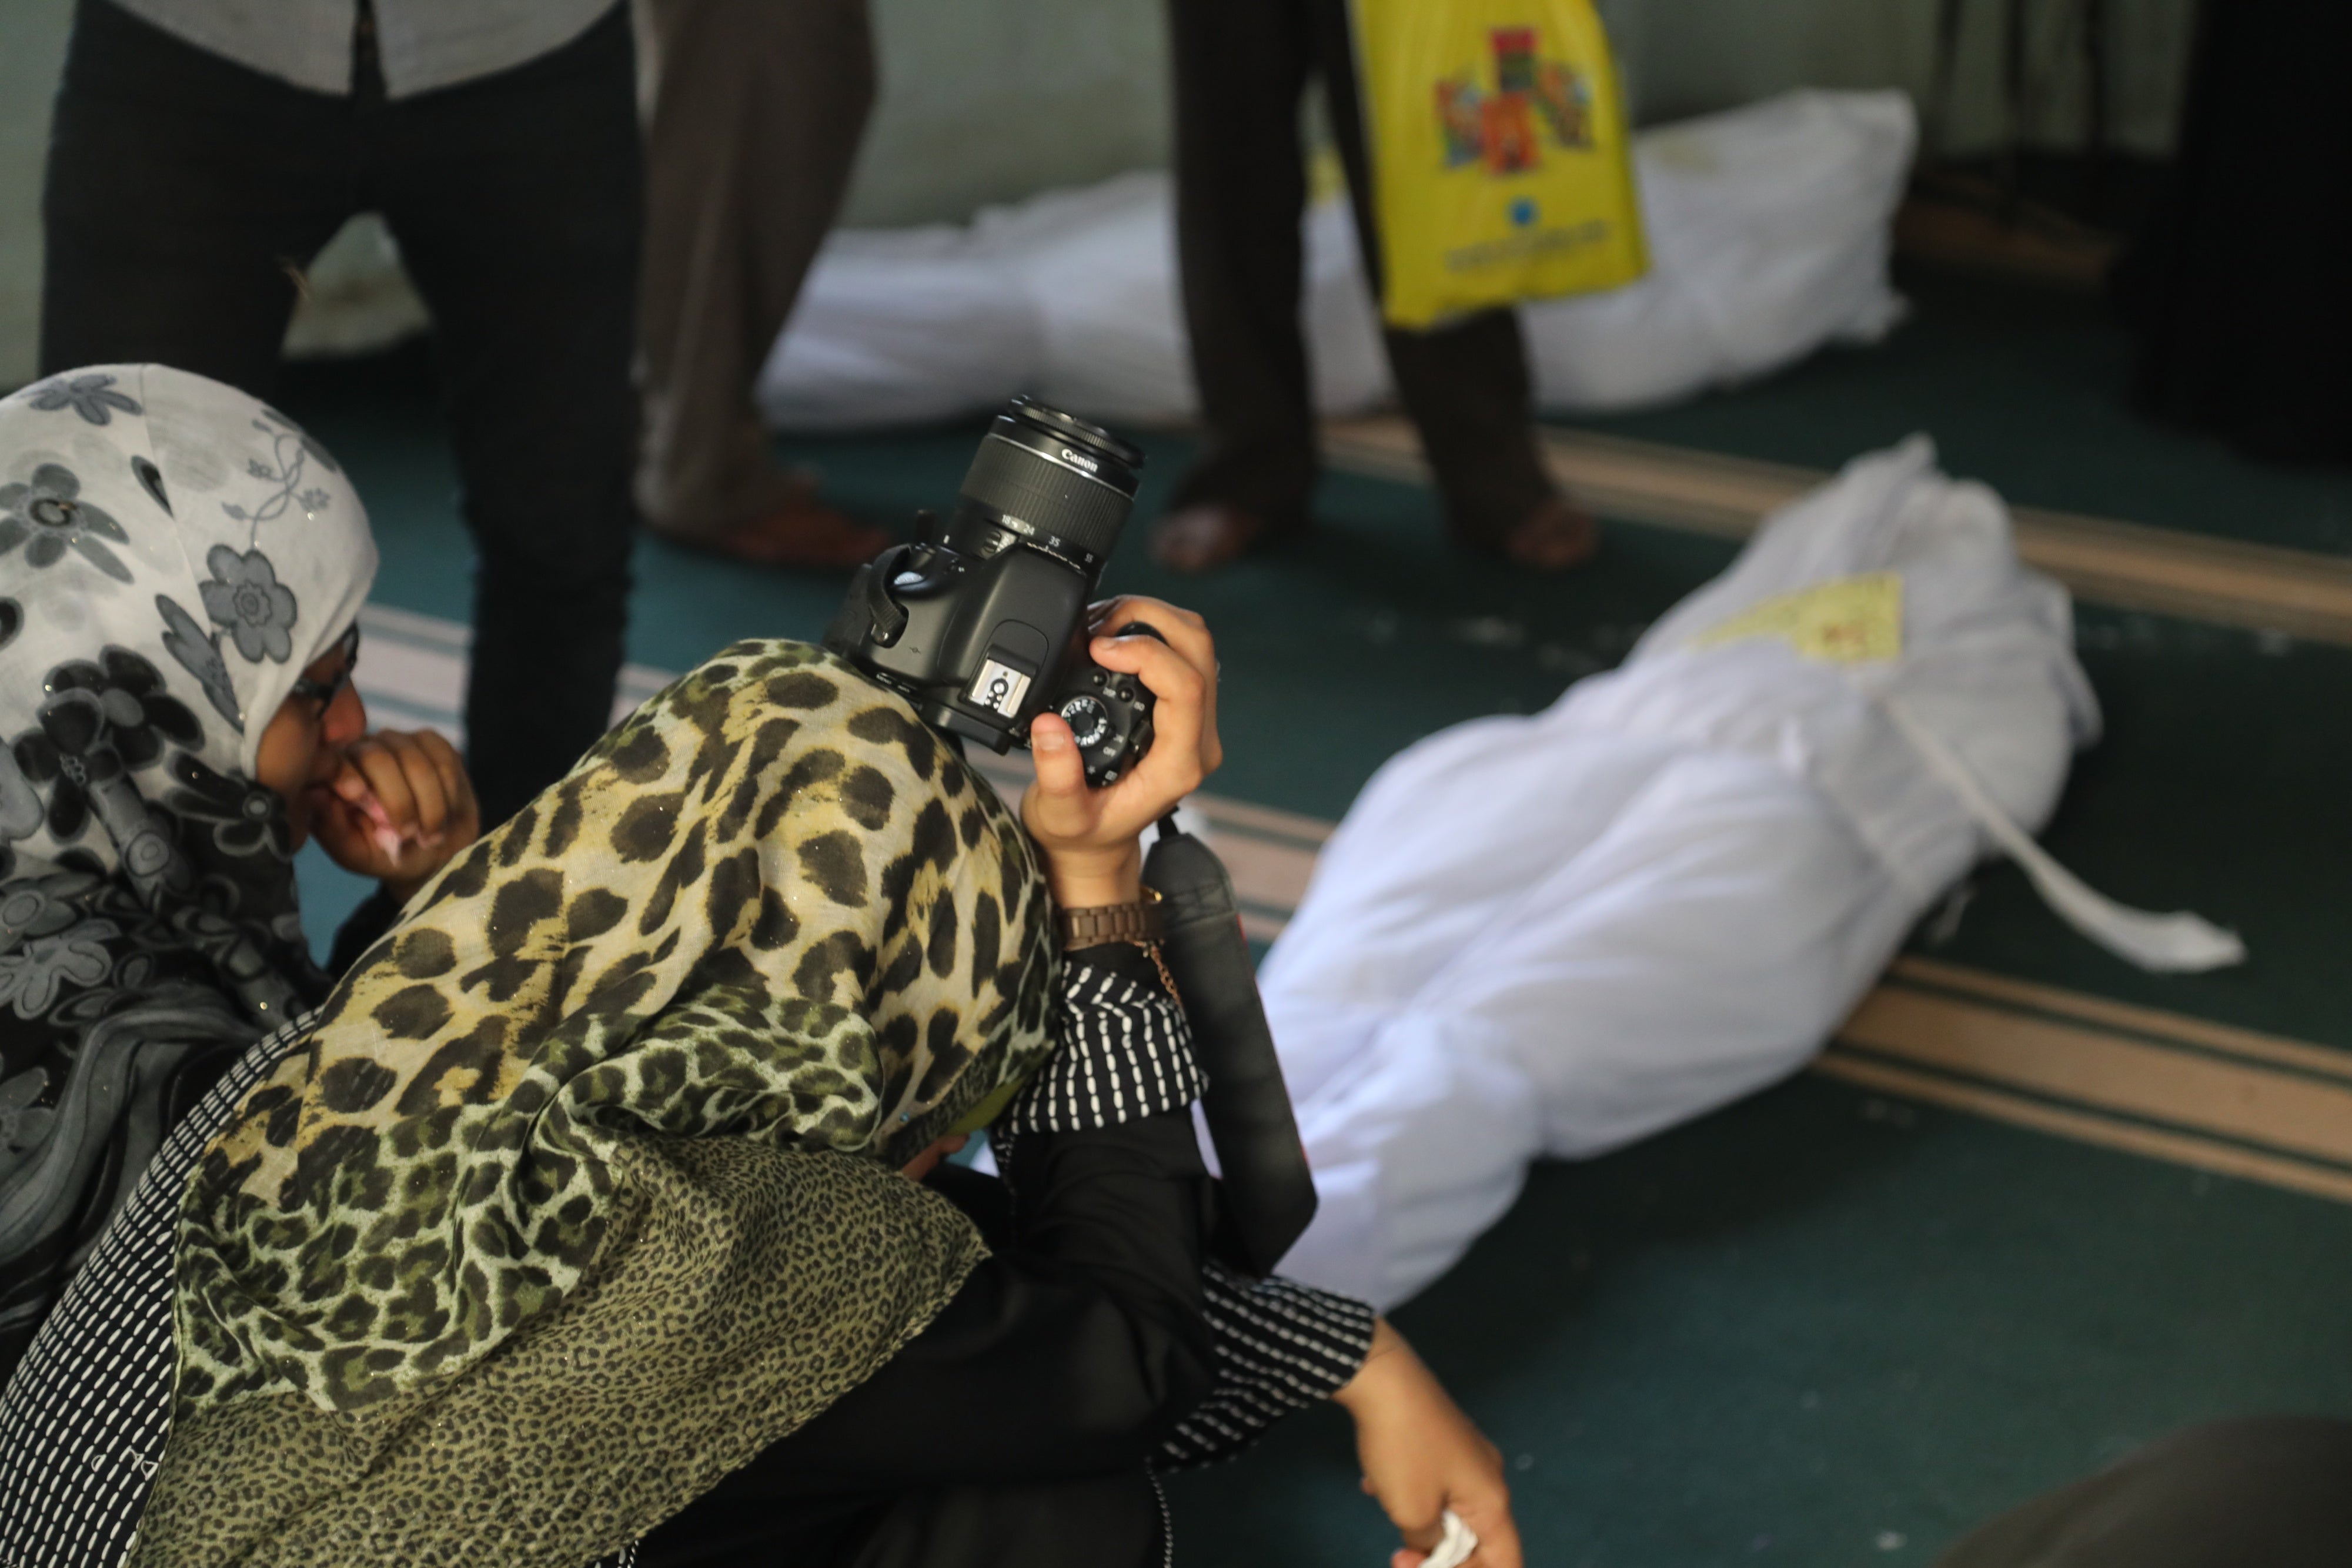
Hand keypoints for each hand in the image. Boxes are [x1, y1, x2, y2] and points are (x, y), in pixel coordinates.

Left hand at [307, 729, 481, 902]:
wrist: (433, 852)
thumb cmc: (386, 854)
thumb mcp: (355, 853)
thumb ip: (332, 829)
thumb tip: (317, 796)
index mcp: (334, 772)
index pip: (338, 763)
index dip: (354, 783)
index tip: (373, 817)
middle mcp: (361, 748)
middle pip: (378, 757)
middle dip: (399, 802)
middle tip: (408, 835)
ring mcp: (397, 741)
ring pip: (417, 762)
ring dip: (429, 805)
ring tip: (430, 835)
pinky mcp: (431, 741)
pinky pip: (445, 760)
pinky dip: (449, 793)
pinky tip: (446, 813)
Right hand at [1021, 597, 1221, 908]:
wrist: (1097, 845)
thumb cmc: (1082, 833)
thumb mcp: (1060, 816)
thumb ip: (1058, 777)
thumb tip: (1048, 725)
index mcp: (1178, 765)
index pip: (1186, 688)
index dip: (1144, 653)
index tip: (1096, 647)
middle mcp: (1198, 740)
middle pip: (1198, 650)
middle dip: (1149, 619)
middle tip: (1097, 625)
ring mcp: (1195, 722)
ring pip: (1195, 644)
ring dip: (1150, 620)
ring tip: (1098, 628)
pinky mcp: (1183, 709)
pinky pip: (1181, 652)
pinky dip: (1148, 631)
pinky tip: (1109, 640)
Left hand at [1334, 1319, 1521, 1567]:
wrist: (1381, 1377)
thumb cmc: (1403, 1449)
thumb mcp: (1412, 1513)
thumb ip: (1428, 1543)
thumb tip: (1430, 1542)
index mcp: (1492, 1500)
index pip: (1506, 1560)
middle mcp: (1488, 1475)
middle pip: (1475, 1537)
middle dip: (1439, 1554)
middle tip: (1398, 1556)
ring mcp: (1466, 1453)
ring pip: (1450, 1507)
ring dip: (1419, 1521)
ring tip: (1386, 1509)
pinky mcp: (1441, 1436)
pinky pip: (1432, 1480)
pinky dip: (1408, 1492)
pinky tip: (1374, 1484)